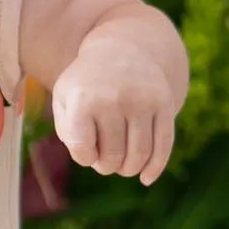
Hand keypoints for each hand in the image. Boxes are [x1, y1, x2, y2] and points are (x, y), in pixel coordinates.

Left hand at [52, 39, 178, 184]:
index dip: (85, 158)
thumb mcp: (65, 100)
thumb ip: (68, 133)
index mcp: (83, 99)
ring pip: (139, 154)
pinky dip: (155, 167)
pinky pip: (164, 144)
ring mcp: (142, 100)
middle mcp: (114, 98)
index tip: (86, 149)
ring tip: (122, 165)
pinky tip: (146, 178)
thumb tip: (91, 159)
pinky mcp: (164, 102)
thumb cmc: (87, 84)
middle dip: (107, 166)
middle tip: (104, 160)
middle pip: (112, 156)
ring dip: (129, 169)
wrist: (121, 50)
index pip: (83, 150)